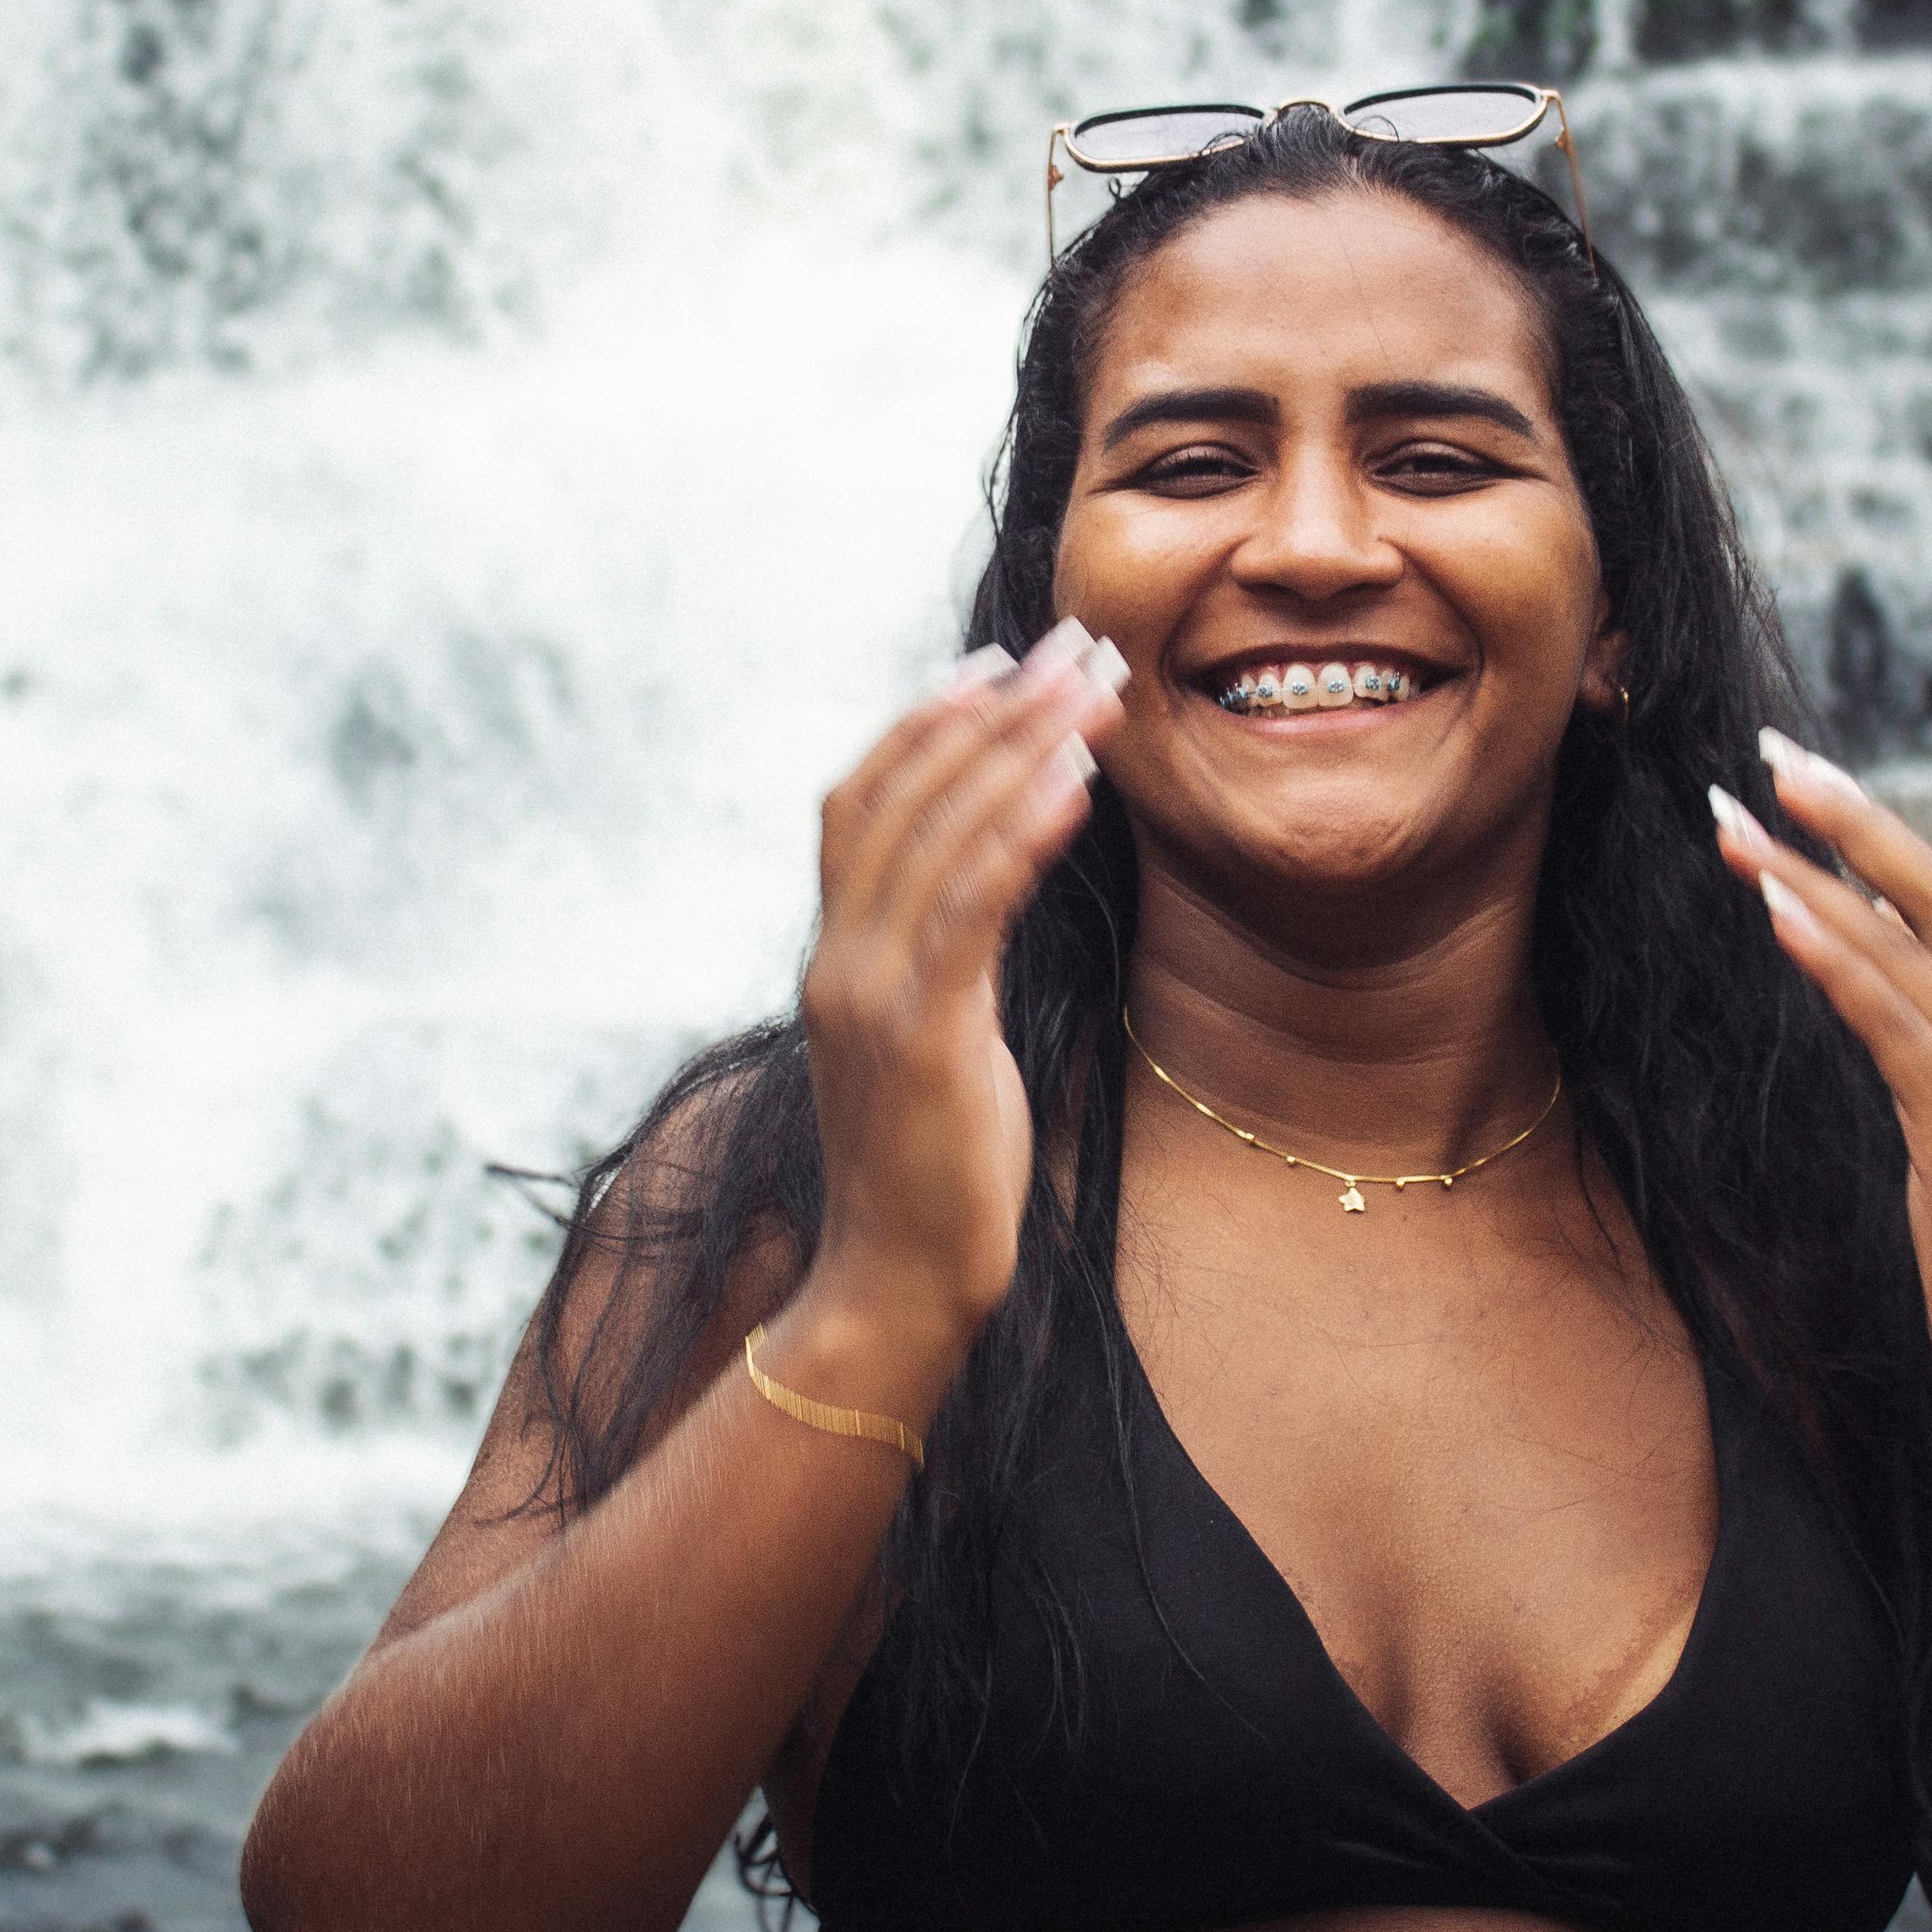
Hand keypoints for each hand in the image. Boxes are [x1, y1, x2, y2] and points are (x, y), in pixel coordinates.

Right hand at [792, 620, 1126, 1362]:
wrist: (895, 1287)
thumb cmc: (932, 1174)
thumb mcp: (929, 1045)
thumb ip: (938, 964)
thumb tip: (987, 891)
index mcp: (835, 958)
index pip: (860, 802)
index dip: (922, 722)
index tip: (993, 661)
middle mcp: (838, 961)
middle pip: (902, 792)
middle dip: (993, 708)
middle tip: (1075, 645)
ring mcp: (870, 995)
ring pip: (939, 832)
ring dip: (1023, 746)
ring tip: (1096, 688)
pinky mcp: (922, 1035)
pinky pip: (972, 905)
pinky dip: (1022, 830)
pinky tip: (1079, 780)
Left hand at [1710, 731, 1931, 1430]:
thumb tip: (1874, 954)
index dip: (1881, 837)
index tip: (1811, 779)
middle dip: (1851, 819)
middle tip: (1772, 754)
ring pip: (1899, 949)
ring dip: (1809, 879)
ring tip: (1732, 825)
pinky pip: (1889, 1023)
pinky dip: (1834, 959)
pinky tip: (1780, 911)